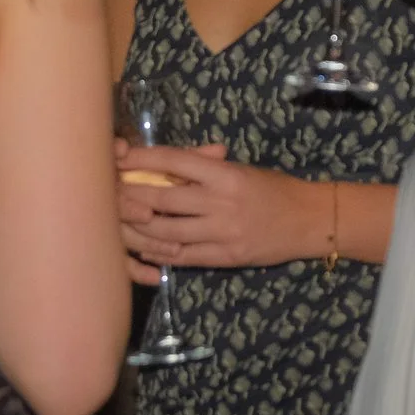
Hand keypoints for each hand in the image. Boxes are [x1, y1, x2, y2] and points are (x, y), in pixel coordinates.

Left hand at [113, 141, 321, 272]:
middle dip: (131, 196)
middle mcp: (221, 203)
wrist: (308, 221)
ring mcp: (222, 234)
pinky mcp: (224, 258)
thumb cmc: (272, 189)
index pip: (175, 161)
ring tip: (117, 224)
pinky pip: (183, 257)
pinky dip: (159, 253)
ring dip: (138, 230)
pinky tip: (142, 248)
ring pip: (167, 233)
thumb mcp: (240, 170)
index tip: (119, 156)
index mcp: (225, 174)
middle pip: (163, 199)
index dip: (143, 159)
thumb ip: (204, 166)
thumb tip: (163, 162)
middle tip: (107, 192)